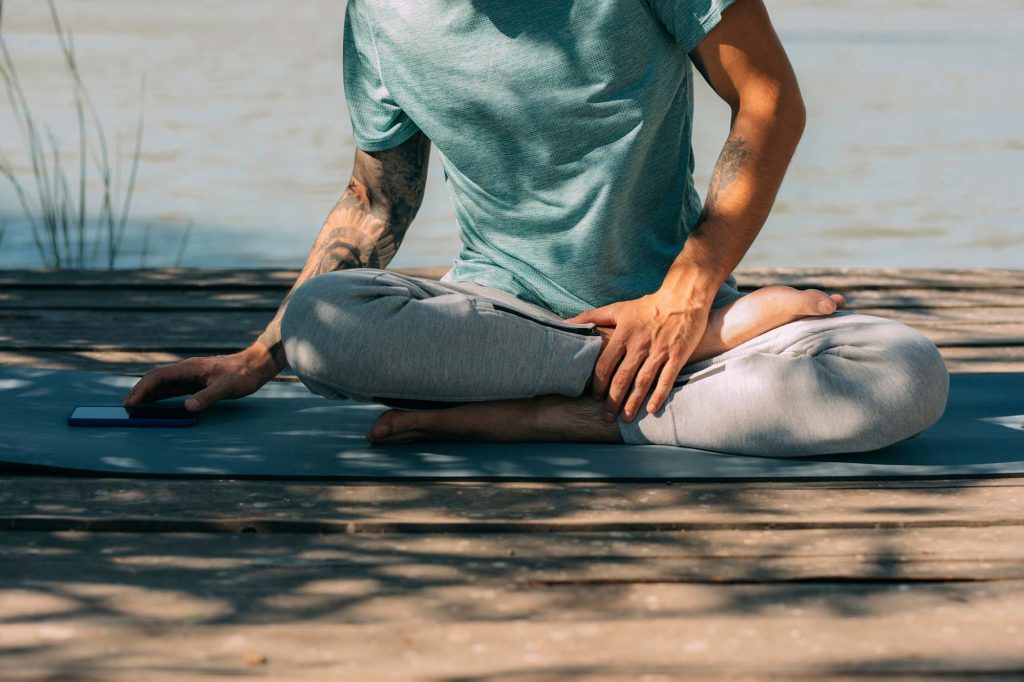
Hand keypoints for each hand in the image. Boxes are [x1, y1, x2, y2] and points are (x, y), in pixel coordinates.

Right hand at [122, 345, 279, 411]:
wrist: (256, 365)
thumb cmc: (243, 374)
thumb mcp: (227, 387)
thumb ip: (207, 396)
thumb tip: (187, 408)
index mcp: (190, 367)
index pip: (158, 376)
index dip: (142, 389)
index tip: (131, 402)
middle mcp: (187, 370)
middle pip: (156, 379)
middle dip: (139, 391)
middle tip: (126, 407)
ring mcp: (191, 375)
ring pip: (163, 383)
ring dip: (148, 394)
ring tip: (135, 407)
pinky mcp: (197, 381)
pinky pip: (173, 388)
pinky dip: (161, 396)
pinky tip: (155, 404)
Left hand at [565, 290, 711, 422]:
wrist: (683, 297)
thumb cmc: (647, 306)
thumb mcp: (617, 309)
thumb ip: (590, 317)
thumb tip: (564, 324)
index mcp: (623, 334)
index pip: (605, 365)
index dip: (598, 384)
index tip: (595, 397)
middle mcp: (640, 344)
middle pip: (622, 378)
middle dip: (613, 400)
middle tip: (606, 417)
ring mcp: (660, 350)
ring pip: (643, 382)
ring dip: (633, 403)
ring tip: (625, 419)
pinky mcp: (678, 354)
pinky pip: (667, 379)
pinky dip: (659, 395)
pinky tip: (651, 410)